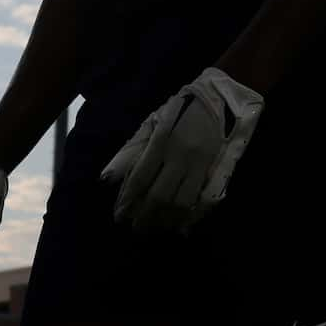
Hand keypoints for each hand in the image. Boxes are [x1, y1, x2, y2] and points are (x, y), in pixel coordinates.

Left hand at [100, 67, 263, 233]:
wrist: (219, 97)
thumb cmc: (179, 110)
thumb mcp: (151, 123)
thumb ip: (129, 151)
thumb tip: (106, 178)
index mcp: (160, 142)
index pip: (140, 178)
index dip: (128, 200)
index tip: (119, 215)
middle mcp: (180, 155)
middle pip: (160, 195)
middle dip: (145, 215)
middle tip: (135, 228)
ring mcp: (200, 164)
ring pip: (182, 201)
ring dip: (166, 219)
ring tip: (154, 228)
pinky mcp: (216, 168)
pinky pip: (203, 199)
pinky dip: (192, 216)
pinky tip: (181, 227)